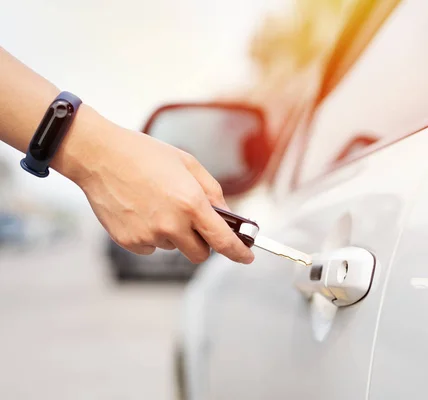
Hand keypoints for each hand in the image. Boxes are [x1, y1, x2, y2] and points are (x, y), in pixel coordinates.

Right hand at [54, 106, 254, 263]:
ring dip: (174, 234)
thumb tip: (226, 215)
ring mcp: (149, 236)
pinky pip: (151, 247)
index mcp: (191, 203)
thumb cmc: (145, 155)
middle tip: (194, 223)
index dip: (238, 252)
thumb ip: (212, 192)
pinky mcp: (129, 242)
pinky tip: (141, 211)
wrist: (99, 156)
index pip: (223, 240)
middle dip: (202, 243)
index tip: (246, 257)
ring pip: (174, 247)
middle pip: (199, 254)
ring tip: (157, 204)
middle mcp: (171, 224)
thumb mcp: (188, 163)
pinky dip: (152, 236)